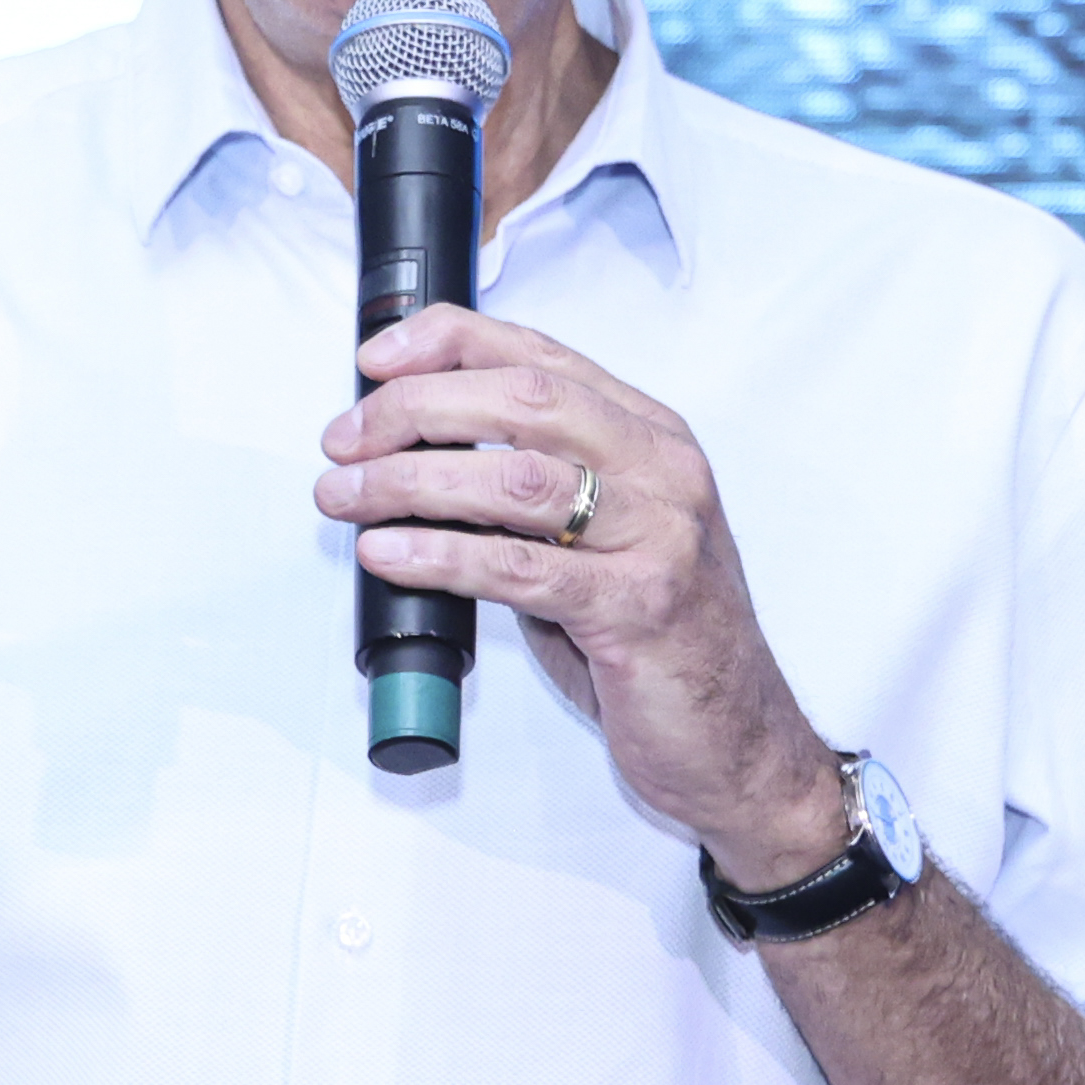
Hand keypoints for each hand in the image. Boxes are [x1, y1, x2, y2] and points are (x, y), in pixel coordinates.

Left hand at [316, 306, 851, 876]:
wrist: (739, 741)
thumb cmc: (660, 640)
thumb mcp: (601, 542)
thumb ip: (531, 496)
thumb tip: (415, 465)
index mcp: (652, 437)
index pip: (541, 356)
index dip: (448, 342)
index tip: (376, 359)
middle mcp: (662, 471)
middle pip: (523, 399)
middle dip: (415, 407)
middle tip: (345, 439)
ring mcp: (659, 536)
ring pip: (515, 477)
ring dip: (410, 479)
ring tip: (346, 494)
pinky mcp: (638, 607)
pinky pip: (520, 568)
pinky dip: (439, 554)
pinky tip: (389, 554)